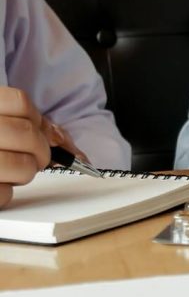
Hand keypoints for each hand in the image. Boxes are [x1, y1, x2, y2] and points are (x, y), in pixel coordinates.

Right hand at [0, 86, 84, 209]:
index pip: (21, 103)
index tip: (37, 132)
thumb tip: (74, 153)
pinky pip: (3, 193)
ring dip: (25, 172)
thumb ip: (29, 127)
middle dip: (41, 151)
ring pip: (23, 166)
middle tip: (36, 158)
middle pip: (28, 134)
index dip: (37, 120)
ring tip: (11, 170)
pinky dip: (6, 192)